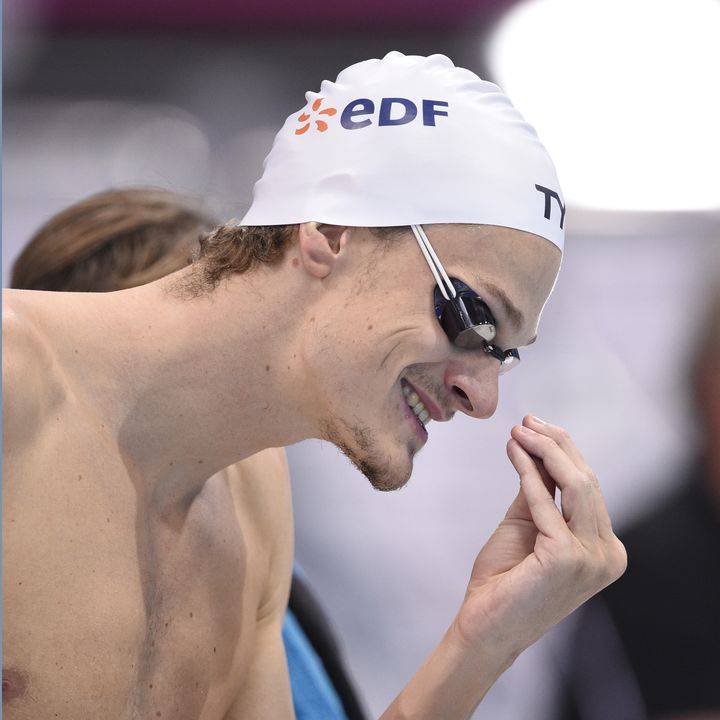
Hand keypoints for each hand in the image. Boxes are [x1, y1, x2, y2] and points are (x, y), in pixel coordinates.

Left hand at [452, 415, 626, 659]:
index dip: (564, 451)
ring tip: (519, 430)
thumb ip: (538, 489)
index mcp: (604, 547)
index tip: (535, 425)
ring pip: (577, 485)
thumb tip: (537, 446)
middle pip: (587, 482)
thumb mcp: (527, 522)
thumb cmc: (505, 577)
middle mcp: (608, 554)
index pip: (590, 487)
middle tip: (527, 421)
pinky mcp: (568, 558)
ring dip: (545, 451)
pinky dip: (529, 473)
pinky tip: (514, 452)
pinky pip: (547, 503)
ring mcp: (592, 559)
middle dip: (556, 444)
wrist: (486, 623)